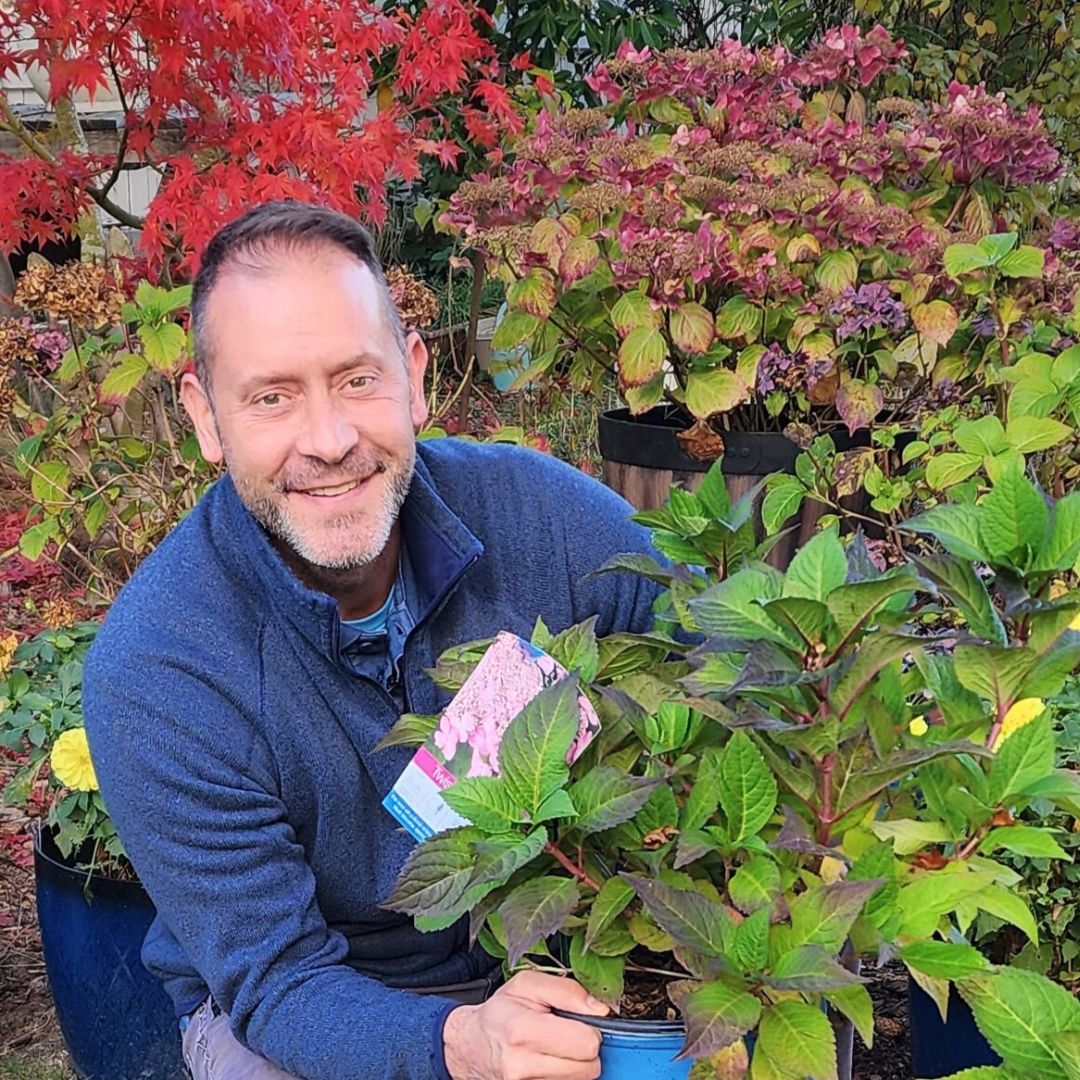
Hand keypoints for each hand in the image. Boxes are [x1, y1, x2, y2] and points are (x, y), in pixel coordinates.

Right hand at [442, 970, 609, 1079]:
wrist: (470, 1045)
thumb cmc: (500, 1012)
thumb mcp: (527, 985)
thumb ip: (567, 990)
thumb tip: (600, 1009)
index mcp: (524, 1032)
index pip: (586, 1043)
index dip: (590, 1029)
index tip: (578, 1022)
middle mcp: (523, 1066)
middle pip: (589, 1068)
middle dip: (585, 1049)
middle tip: (567, 1035)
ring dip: (575, 1065)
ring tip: (556, 1048)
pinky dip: (565, 1075)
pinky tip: (550, 1062)